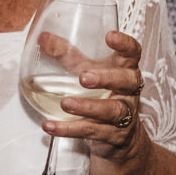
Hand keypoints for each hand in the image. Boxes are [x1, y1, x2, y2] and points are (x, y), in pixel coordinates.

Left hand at [44, 29, 146, 160]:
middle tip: (84, 77)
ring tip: (66, 103)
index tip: (110, 36)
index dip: (125, 44)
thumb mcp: (87, 72)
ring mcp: (124, 114)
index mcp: (125, 70)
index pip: (132, 53)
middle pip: (126, 81)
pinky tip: (51, 126)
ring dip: (87, 107)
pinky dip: (69, 129)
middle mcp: (128, 91)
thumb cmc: (103, 95)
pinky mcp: (113, 135)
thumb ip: (67, 55)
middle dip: (106, 78)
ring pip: (111, 110)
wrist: (120, 138)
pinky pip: (92, 131)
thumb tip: (43, 38)